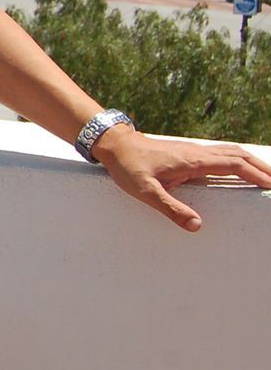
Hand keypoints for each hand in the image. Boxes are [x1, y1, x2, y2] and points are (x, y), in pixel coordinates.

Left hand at [94, 125, 270, 231]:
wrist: (115, 144)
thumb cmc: (128, 167)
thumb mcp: (144, 191)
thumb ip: (170, 208)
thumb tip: (197, 226)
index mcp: (193, 161)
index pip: (234, 165)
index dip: (256, 175)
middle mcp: (198, 152)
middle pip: (240, 155)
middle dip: (262, 168)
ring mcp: (194, 150)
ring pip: (232, 152)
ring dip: (253, 162)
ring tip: (268, 176)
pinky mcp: (189, 153)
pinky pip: (222, 153)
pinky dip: (239, 159)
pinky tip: (242, 168)